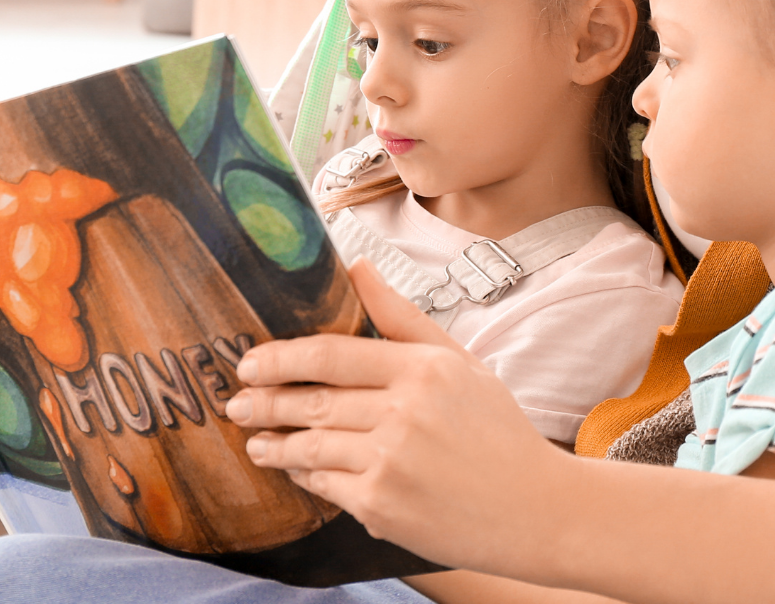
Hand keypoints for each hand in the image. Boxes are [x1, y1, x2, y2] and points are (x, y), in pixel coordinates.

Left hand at [224, 258, 571, 568]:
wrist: (537, 511)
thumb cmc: (497, 432)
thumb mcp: (459, 363)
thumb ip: (402, 317)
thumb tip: (356, 264)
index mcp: (424, 369)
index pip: (332, 354)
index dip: (281, 358)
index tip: (250, 362)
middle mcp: (405, 412)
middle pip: (312, 400)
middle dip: (264, 401)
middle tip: (236, 401)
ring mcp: (391, 461)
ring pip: (310, 446)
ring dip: (275, 445)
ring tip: (257, 442)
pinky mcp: (383, 505)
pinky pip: (326, 485)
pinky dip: (307, 477)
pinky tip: (298, 471)